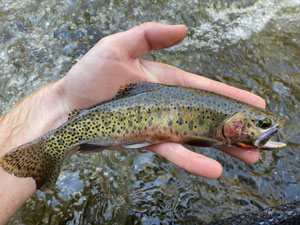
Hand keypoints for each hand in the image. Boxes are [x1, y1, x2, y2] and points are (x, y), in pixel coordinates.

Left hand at [57, 22, 264, 177]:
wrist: (67, 108)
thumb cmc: (88, 76)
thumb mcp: (116, 46)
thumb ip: (148, 35)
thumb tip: (184, 30)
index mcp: (164, 81)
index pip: (204, 87)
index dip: (229, 94)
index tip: (255, 103)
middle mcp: (166, 104)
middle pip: (206, 115)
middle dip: (234, 126)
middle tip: (260, 139)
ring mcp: (158, 124)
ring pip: (196, 138)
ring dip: (222, 148)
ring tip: (249, 158)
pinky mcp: (147, 141)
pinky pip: (172, 151)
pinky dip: (191, 160)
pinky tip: (212, 169)